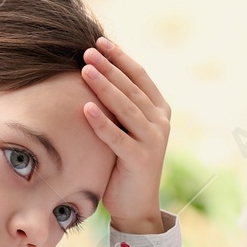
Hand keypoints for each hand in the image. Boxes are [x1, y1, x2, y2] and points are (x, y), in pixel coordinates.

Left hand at [79, 38, 170, 234]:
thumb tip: (97, 72)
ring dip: (105, 87)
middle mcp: (160, 122)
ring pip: (126, 108)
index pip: (140, 76)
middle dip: (109, 67)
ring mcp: (153, 141)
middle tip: (87, 51)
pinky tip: (86, 107)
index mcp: (160, 110)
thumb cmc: (125, 163)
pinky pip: (118, 137)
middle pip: (132, 88)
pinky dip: (102, 122)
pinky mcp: (140, 160)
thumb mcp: (128, 129)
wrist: (137, 205)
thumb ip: (122, 105)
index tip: (100, 41)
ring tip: (85, 69)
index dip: (121, 57)